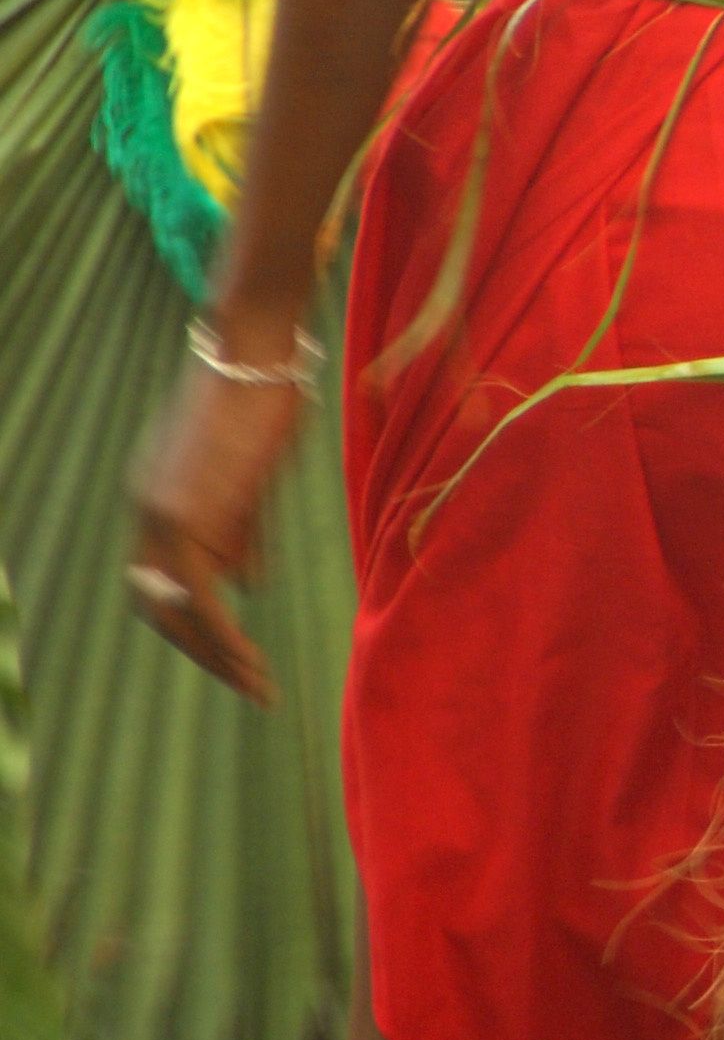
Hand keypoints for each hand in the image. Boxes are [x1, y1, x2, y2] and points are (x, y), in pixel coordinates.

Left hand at [127, 346, 305, 707]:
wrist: (253, 352)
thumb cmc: (263, 397)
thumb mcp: (251, 475)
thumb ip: (244, 532)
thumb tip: (248, 586)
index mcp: (157, 501)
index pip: (161, 582)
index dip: (193, 623)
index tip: (234, 653)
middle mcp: (146, 514)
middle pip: (156, 606)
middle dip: (202, 652)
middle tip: (247, 683)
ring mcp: (160, 517)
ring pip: (174, 611)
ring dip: (215, 656)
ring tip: (257, 687)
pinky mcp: (186, 518)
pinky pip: (198, 598)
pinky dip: (221, 637)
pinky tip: (250, 662)